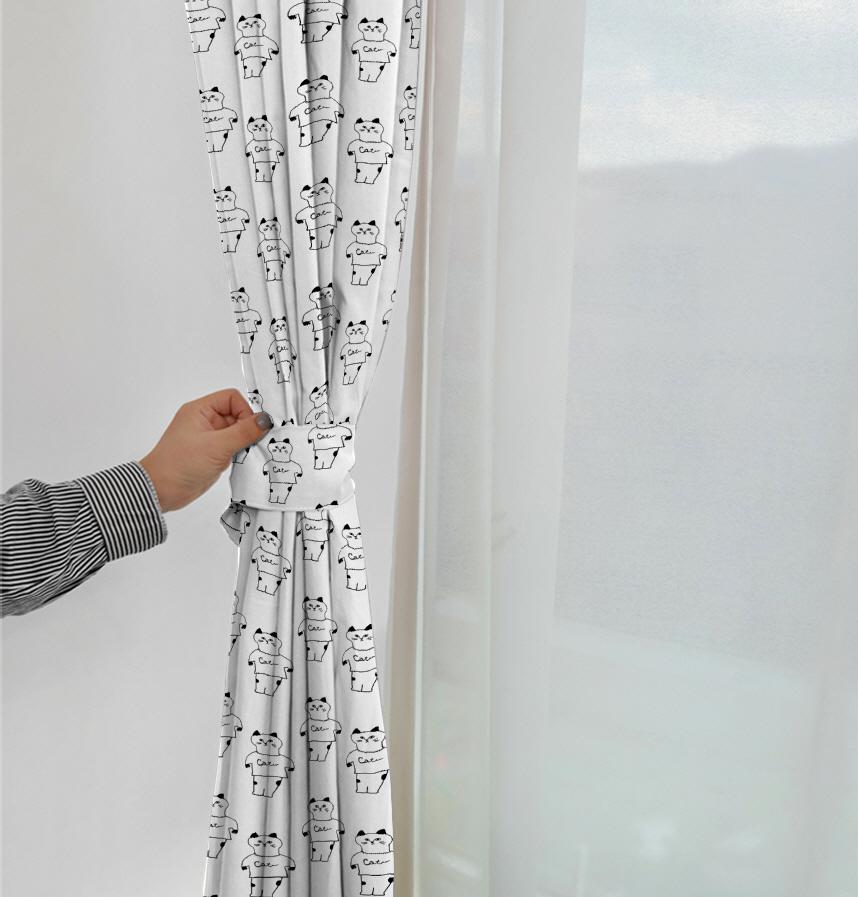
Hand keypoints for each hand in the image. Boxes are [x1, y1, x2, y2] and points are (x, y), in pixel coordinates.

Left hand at [139, 389, 272, 511]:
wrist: (160, 491)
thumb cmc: (178, 465)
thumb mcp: (217, 446)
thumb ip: (244, 432)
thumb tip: (266, 420)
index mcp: (200, 410)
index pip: (232, 398)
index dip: (245, 411)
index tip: (252, 428)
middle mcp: (204, 421)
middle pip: (237, 415)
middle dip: (247, 429)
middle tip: (250, 443)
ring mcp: (209, 438)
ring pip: (237, 432)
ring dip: (243, 443)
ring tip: (241, 454)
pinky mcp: (212, 454)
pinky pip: (233, 447)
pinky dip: (239, 453)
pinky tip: (237, 462)